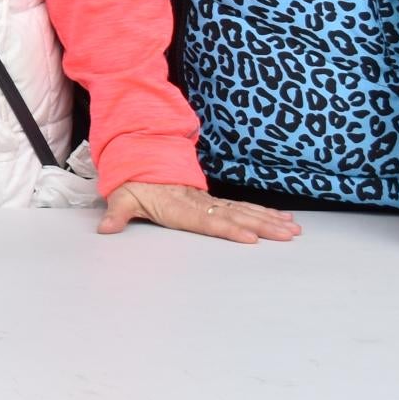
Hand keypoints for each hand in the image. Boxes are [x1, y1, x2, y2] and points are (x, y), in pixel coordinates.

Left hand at [97, 182, 300, 244]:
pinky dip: (264, 213)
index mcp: (179, 207)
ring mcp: (209, 202)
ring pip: (244, 210)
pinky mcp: (215, 202)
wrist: (140, 161)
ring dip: (270, 220)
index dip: (228, 229)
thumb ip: (117, 214)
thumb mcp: (122, 197)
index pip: (208, 221)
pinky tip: (283, 219)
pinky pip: (243, 207)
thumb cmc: (133, 185)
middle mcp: (199, 204)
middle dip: (263, 225)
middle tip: (287, 235)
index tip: (250, 238)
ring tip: (293, 229)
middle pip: (235, 216)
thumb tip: (105, 228)